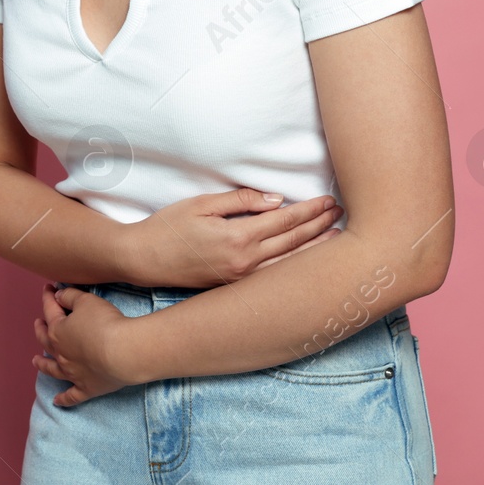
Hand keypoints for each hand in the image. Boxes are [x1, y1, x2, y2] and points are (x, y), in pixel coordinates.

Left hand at [32, 283, 132, 405]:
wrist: (122, 352)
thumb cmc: (104, 323)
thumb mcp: (87, 300)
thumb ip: (70, 296)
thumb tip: (57, 296)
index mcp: (58, 331)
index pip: (50, 310)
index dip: (48, 297)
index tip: (47, 289)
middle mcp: (61, 354)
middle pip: (46, 341)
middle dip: (41, 330)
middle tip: (38, 324)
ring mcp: (72, 373)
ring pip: (52, 369)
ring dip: (43, 365)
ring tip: (35, 361)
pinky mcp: (86, 388)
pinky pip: (71, 396)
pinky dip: (63, 399)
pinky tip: (57, 401)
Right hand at [119, 188, 341, 288]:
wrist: (143, 260)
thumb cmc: (168, 227)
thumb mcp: (201, 203)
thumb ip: (240, 200)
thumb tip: (275, 200)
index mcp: (237, 238)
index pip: (285, 221)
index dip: (310, 211)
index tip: (328, 201)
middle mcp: (245, 262)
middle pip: (293, 243)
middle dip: (320, 227)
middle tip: (340, 214)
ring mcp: (241, 277)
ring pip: (289, 263)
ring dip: (314, 249)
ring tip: (336, 238)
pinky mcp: (235, 284)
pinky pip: (274, 274)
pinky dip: (295, 265)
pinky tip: (306, 259)